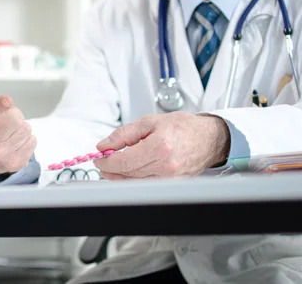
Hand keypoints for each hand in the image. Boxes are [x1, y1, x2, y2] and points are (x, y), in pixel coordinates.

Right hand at [0, 65, 36, 173]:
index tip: (7, 100)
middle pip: (15, 118)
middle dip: (13, 115)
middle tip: (3, 121)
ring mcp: (0, 155)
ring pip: (25, 129)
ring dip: (21, 128)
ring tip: (8, 133)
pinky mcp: (15, 163)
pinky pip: (32, 142)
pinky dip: (27, 140)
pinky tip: (14, 143)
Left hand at [93, 112, 230, 179]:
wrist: (209, 138)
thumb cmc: (183, 127)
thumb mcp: (149, 122)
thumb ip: (123, 134)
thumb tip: (104, 145)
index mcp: (159, 147)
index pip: (124, 162)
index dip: (106, 162)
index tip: (99, 157)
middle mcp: (166, 166)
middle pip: (127, 174)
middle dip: (110, 169)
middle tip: (103, 161)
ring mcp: (170, 179)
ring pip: (135, 183)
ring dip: (120, 176)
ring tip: (115, 165)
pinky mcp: (173, 185)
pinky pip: (146, 185)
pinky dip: (134, 179)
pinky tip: (130, 170)